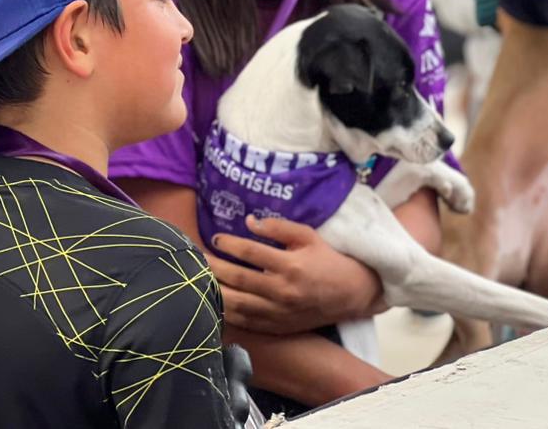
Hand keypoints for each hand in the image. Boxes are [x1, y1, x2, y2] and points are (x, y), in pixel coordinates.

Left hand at [207, 215, 383, 334]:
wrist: (350, 295)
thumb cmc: (326, 260)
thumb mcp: (307, 236)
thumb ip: (278, 227)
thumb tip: (249, 221)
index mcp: (290, 265)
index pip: (250, 252)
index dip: (229, 244)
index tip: (216, 238)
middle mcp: (282, 291)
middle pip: (238, 279)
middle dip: (213, 267)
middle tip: (197, 258)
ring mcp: (278, 312)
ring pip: (237, 304)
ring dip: (214, 291)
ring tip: (198, 279)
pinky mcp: (277, 326)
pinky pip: (245, 322)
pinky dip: (226, 312)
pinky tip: (213, 301)